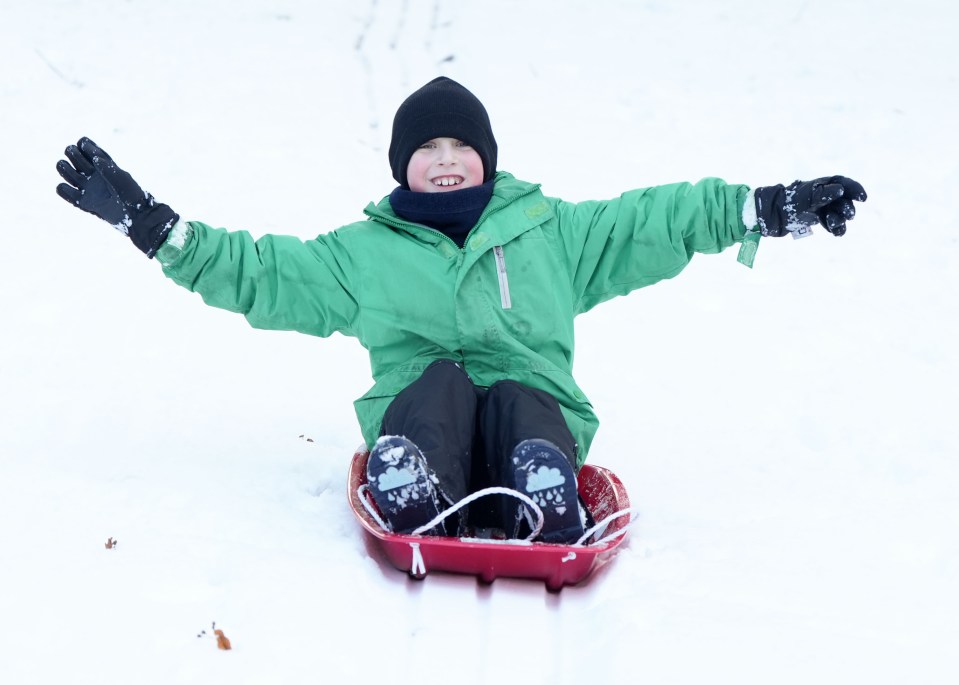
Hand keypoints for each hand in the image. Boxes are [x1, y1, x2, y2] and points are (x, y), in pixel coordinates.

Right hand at [56, 137, 178, 257]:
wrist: (136, 218)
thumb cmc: (133, 196)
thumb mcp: (122, 179)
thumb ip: (108, 168)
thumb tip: (94, 158)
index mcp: (104, 164)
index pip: (85, 145)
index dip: (83, 144)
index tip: (90, 151)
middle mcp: (93, 173)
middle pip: (72, 154)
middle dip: (71, 153)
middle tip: (81, 162)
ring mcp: (87, 187)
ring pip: (65, 170)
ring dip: (63, 168)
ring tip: (72, 173)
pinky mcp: (83, 202)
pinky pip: (64, 192)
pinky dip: (63, 189)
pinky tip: (72, 190)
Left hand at [754, 176, 866, 236]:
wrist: (772, 216)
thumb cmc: (788, 202)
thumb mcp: (806, 197)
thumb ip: (823, 194)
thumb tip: (840, 190)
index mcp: (822, 185)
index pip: (843, 183)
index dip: (855, 189)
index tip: (863, 198)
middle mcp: (823, 195)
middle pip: (842, 200)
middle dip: (846, 208)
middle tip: (849, 216)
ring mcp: (820, 207)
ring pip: (838, 214)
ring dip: (840, 220)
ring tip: (834, 226)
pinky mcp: (817, 219)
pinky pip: (831, 224)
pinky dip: (835, 228)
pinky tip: (836, 233)